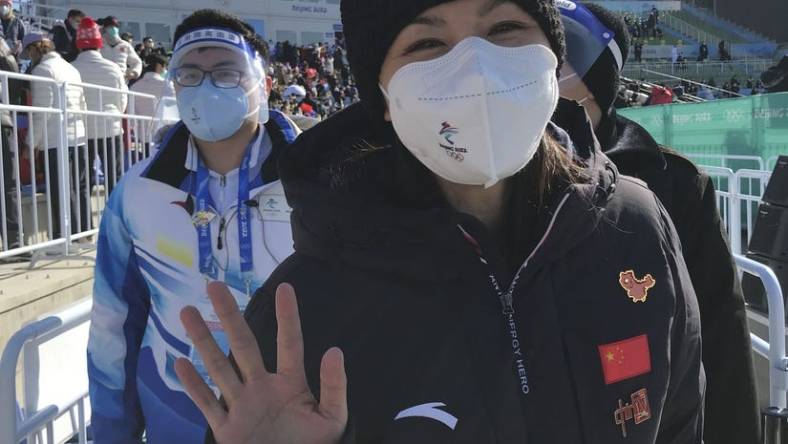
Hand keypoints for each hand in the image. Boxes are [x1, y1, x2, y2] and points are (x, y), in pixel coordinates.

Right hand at [176, 282, 347, 443]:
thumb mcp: (332, 418)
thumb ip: (334, 386)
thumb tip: (335, 350)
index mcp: (291, 384)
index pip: (290, 344)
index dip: (288, 316)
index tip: (284, 287)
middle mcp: (263, 388)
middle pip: (243, 346)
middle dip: (229, 316)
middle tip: (215, 286)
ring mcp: (242, 406)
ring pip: (218, 368)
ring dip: (203, 341)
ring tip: (187, 313)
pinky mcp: (226, 429)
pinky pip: (207, 404)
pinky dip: (193, 385)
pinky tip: (180, 363)